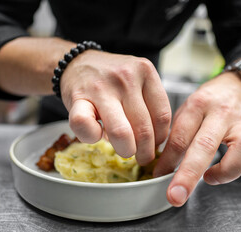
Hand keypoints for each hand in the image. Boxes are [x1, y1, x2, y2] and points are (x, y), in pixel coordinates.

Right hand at [60, 50, 171, 164]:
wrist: (77, 64)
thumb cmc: (112, 79)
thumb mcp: (138, 81)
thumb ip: (150, 104)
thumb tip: (160, 142)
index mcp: (145, 72)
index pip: (162, 116)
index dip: (161, 138)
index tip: (156, 145)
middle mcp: (125, 77)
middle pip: (144, 129)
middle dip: (145, 152)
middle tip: (142, 157)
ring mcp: (101, 87)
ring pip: (121, 133)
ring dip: (125, 150)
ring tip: (125, 150)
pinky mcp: (78, 98)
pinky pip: (88, 128)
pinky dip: (93, 138)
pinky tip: (97, 135)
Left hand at [153, 71, 240, 206]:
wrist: (238, 85)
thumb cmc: (208, 102)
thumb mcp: (187, 110)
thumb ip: (177, 135)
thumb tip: (163, 166)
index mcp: (197, 106)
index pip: (179, 136)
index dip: (167, 161)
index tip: (159, 176)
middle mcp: (221, 113)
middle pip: (206, 145)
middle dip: (188, 175)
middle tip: (176, 196)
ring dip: (228, 171)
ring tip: (211, 177)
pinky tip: (237, 166)